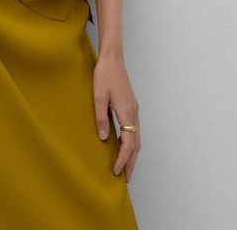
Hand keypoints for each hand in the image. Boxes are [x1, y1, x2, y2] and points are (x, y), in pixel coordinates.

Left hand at [92, 56, 140, 181]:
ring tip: (126, 167)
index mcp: (127, 112)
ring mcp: (134, 109)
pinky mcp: (131, 105)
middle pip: (137, 144)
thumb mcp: (98, 97)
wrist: (113, 58)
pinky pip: (135, 129)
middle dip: (132, 162)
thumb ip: (101, 118)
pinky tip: (125, 145)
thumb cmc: (104, 75)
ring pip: (137, 137)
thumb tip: (104, 139)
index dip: (123, 159)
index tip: (117, 172)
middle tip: (126, 179)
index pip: (128, 143)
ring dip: (133, 154)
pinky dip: (132, 142)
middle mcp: (134, 112)